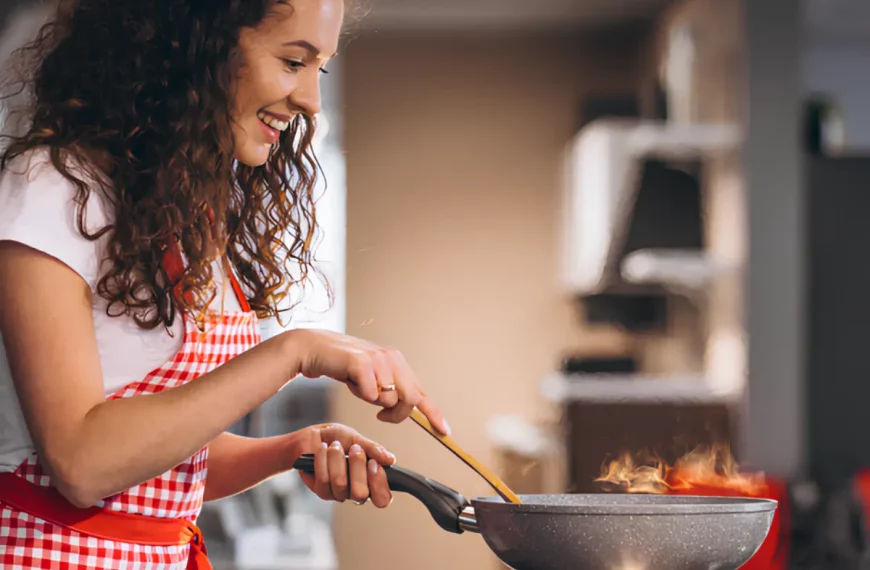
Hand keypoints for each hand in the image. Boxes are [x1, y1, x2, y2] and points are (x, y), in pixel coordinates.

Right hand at [287, 329, 449, 434]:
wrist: (316, 350)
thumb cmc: (344, 367)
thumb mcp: (373, 380)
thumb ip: (390, 392)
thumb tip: (405, 411)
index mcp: (398, 363)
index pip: (421, 392)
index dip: (433, 413)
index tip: (445, 431)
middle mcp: (392, 358)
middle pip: (410, 399)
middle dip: (396, 414)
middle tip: (380, 415)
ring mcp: (379, 359)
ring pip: (389, 399)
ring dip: (371, 401)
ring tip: (358, 386)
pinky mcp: (362, 362)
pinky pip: (371, 394)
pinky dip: (360, 394)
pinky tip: (351, 381)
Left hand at [290, 423, 394, 507]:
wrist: (313, 436)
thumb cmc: (337, 438)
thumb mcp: (357, 439)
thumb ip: (373, 449)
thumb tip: (390, 459)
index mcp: (370, 480)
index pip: (382, 498)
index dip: (379, 484)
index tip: (373, 464)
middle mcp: (355, 491)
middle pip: (361, 494)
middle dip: (357, 467)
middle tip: (354, 449)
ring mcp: (338, 493)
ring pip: (340, 484)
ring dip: (338, 459)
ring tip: (335, 445)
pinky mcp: (321, 490)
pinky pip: (324, 479)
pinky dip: (323, 460)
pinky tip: (323, 449)